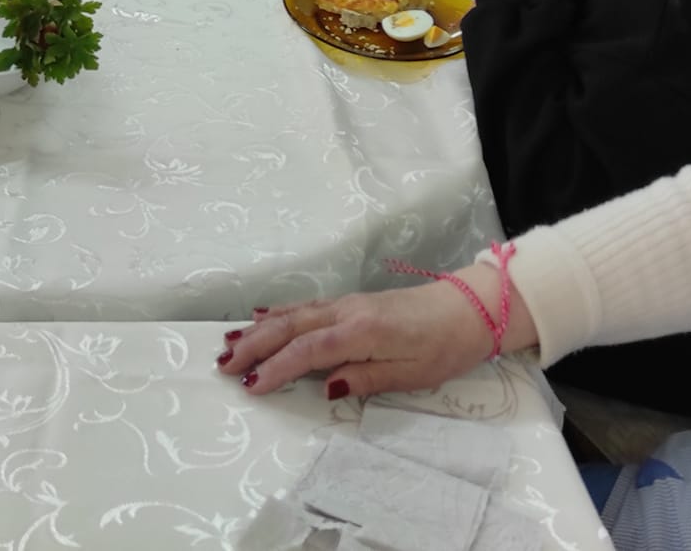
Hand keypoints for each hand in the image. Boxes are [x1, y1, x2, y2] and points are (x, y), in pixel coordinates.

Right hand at [220, 272, 528, 398]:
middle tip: (222, 364)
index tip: (251, 386)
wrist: (468, 309)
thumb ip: (365, 378)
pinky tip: (263, 315)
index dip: (277, 368)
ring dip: (259, 329)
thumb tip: (326, 387)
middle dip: (254, 346)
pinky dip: (280, 312)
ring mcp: (346, 304)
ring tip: (229, 343)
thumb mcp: (410, 374)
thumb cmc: (443, 346)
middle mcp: (346, 312)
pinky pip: (306, 306)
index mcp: (361, 331)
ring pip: (293, 314)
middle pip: (290, 328)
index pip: (308, 351)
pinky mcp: (351, 303)